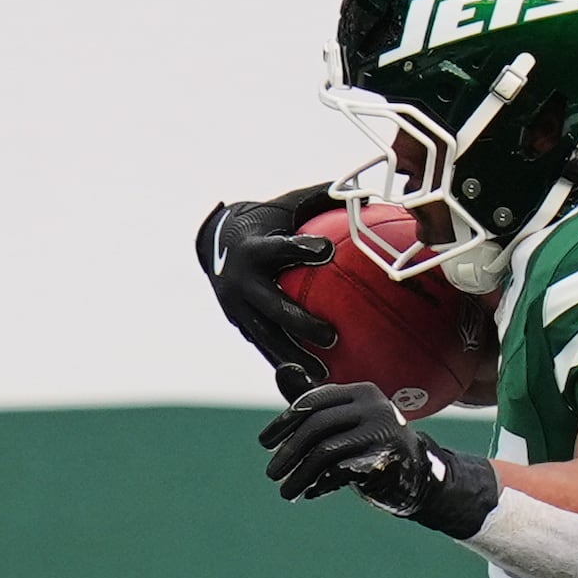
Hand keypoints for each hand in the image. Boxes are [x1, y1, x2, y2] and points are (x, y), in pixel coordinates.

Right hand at [197, 183, 341, 397]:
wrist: (213, 241)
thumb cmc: (263, 222)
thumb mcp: (284, 207)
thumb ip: (319, 201)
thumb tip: (363, 194)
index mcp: (253, 248)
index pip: (277, 248)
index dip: (299, 249)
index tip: (326, 250)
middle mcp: (240, 280)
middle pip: (271, 305)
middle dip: (299, 322)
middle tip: (332, 336)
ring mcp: (236, 307)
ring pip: (267, 336)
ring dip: (295, 357)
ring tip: (326, 374)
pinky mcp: (238, 324)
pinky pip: (264, 348)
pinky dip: (287, 365)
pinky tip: (315, 382)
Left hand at [258, 383, 499, 533]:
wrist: (417, 476)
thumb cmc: (371, 445)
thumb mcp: (343, 419)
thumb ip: (313, 401)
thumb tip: (281, 369)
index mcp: (363, 391)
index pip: (314, 401)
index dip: (285, 422)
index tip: (264, 443)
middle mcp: (376, 407)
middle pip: (317, 426)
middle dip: (289, 451)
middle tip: (272, 473)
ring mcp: (384, 433)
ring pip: (326, 451)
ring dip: (300, 474)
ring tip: (285, 491)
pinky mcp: (387, 461)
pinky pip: (341, 472)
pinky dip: (320, 483)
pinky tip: (309, 492)